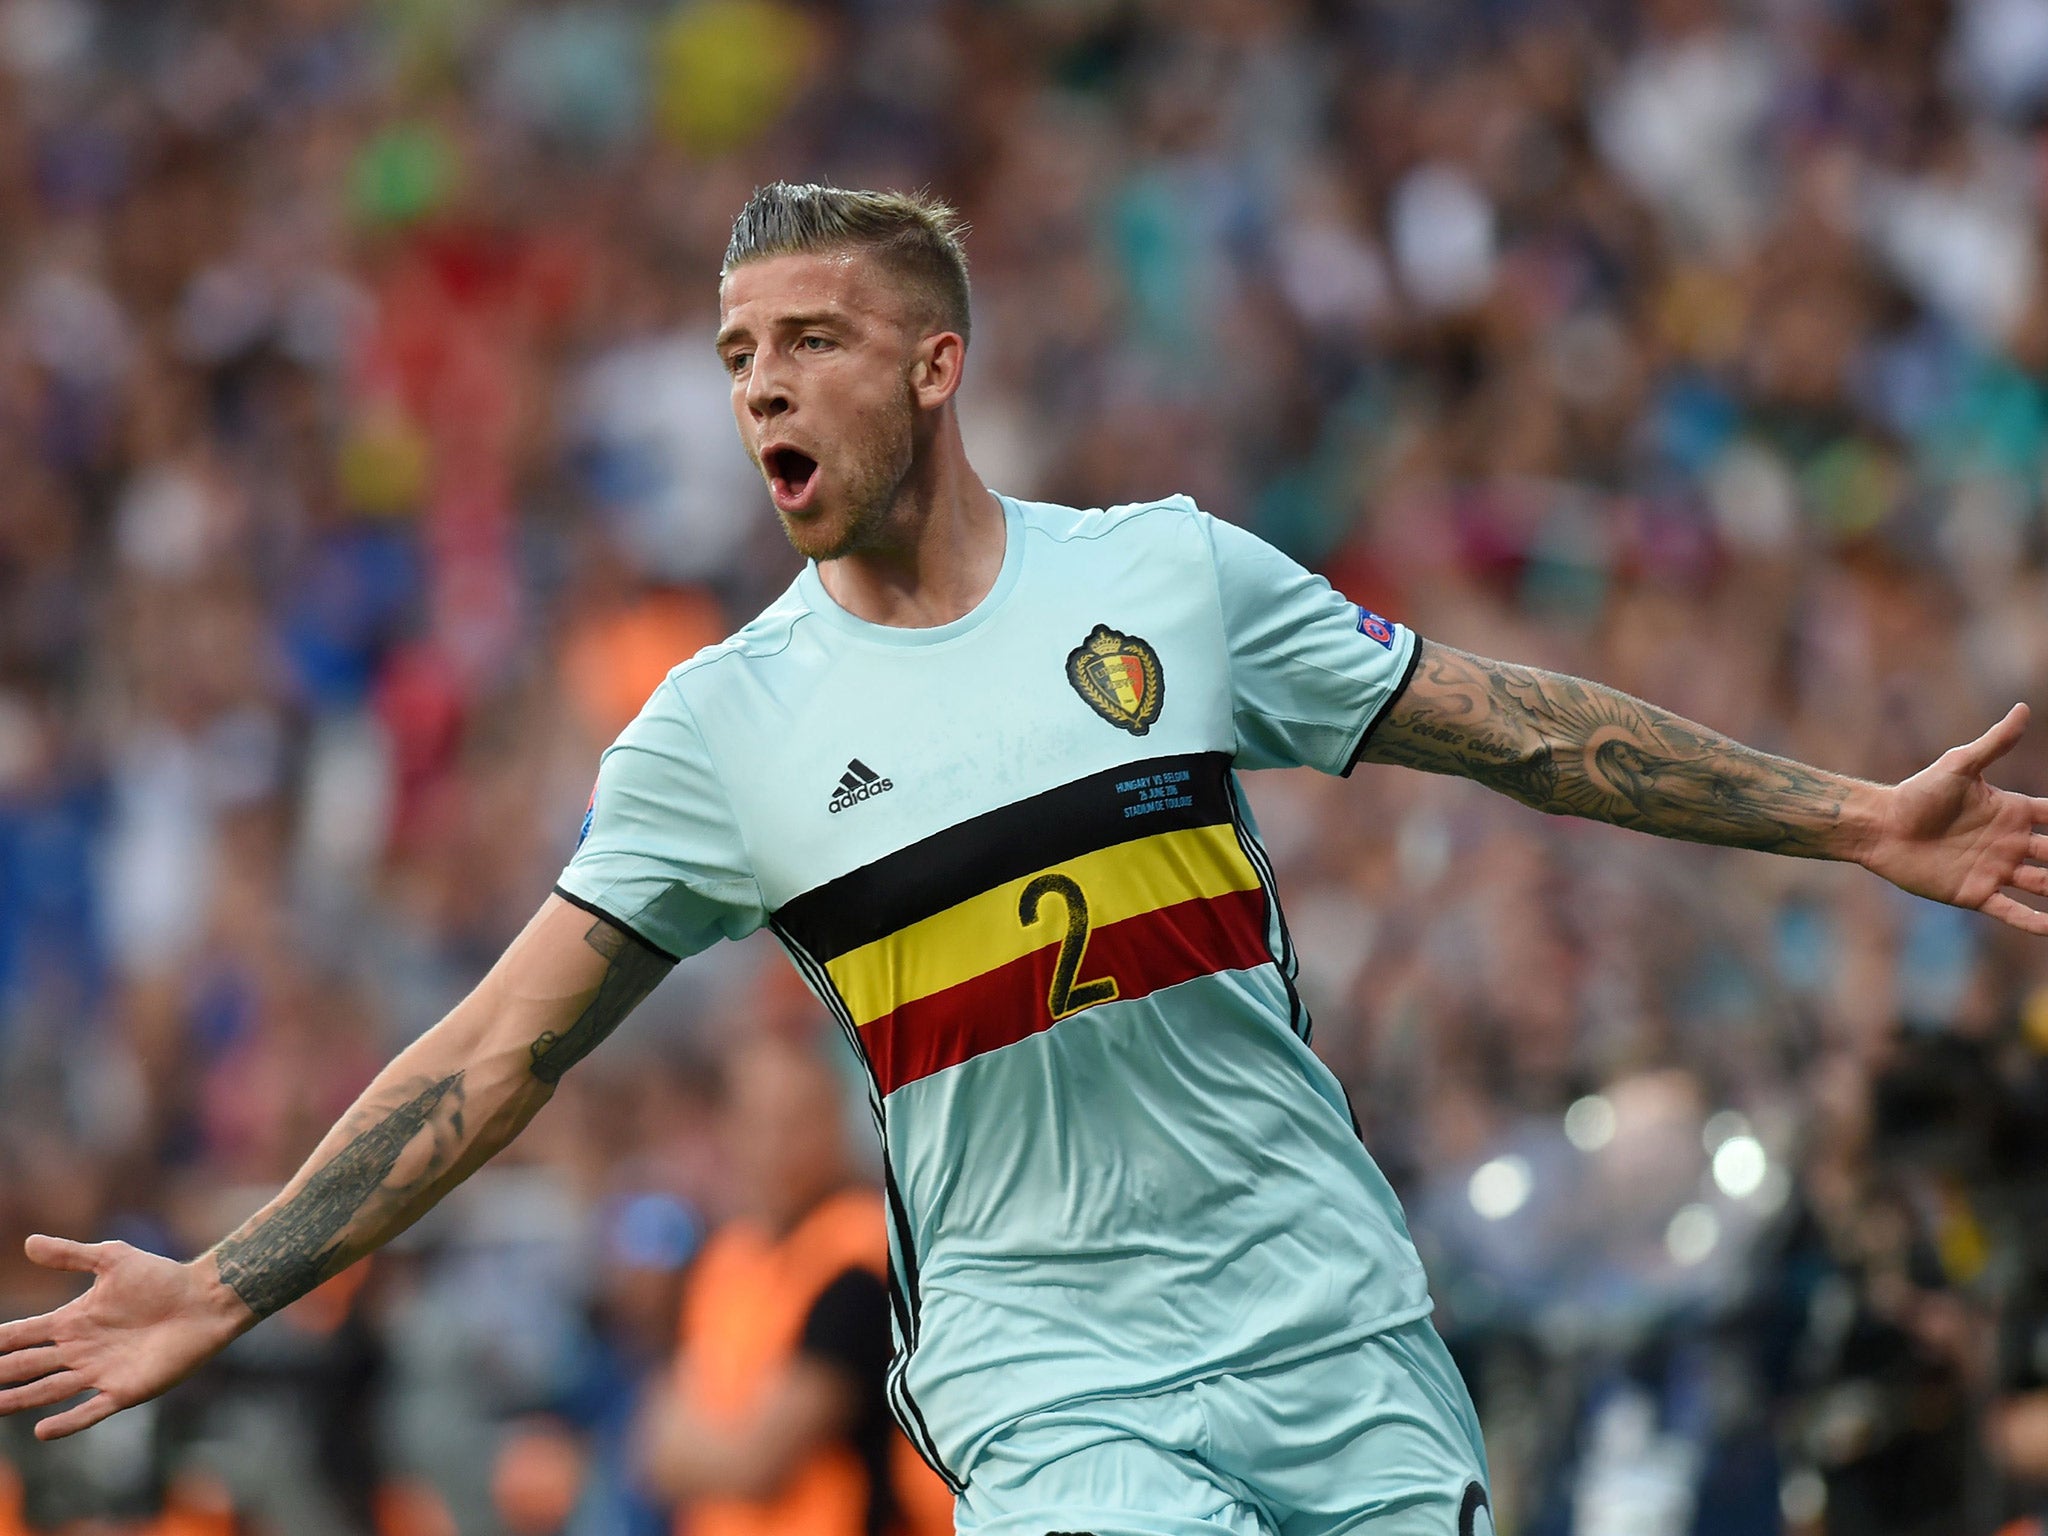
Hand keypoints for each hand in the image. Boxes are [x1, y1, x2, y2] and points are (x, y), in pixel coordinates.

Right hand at [0, 1236, 252, 1439]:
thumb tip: (27, 1242)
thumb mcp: (112, 1259)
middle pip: (26, 1367)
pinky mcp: (125, 1390)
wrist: (205, 1300)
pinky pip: (90, 1411)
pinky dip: (67, 1422)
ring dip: (18, 1401)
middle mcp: (79, 1350)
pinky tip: (42, 1430)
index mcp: (72, 1321)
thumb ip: (71, 1254)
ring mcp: (99, 1372)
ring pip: (47, 1391)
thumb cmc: (162, 1277)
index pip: (21, 1336)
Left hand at [1862, 704, 2047, 934]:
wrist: (1881, 827)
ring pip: (2044, 885)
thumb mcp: (1959, 766)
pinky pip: (2012, 911)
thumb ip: (1995, 743)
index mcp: (2013, 812)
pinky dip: (2034, 922)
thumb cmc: (1917, 793)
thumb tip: (2023, 708)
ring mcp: (1996, 870)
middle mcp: (2010, 843)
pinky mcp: (1975, 893)